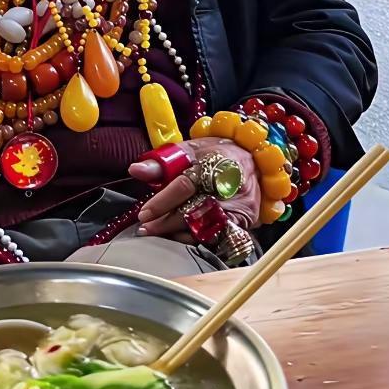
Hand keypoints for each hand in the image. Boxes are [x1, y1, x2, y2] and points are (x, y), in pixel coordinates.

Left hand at [129, 137, 261, 239]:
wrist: (253, 159)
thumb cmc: (216, 153)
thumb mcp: (189, 150)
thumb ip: (161, 162)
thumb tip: (135, 170)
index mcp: (214, 160)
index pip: (184, 185)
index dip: (162, 202)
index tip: (143, 214)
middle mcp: (231, 184)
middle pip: (194, 210)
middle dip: (166, 223)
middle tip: (146, 228)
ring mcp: (241, 203)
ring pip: (206, 227)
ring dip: (180, 234)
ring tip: (161, 234)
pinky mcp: (247, 219)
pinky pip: (219, 236)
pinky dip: (199, 239)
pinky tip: (183, 237)